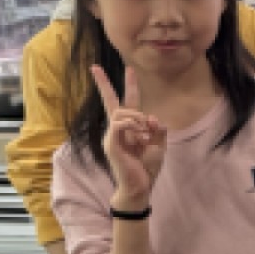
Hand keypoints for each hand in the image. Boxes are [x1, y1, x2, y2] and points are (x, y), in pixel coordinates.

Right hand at [92, 66, 166, 208]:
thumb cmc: (147, 167)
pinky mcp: (111, 143)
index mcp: (130, 127)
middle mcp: (118, 129)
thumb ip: (158, 129)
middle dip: (104, 83)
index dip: (129, 85)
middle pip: (111, 101)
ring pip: (120, 111)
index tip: (129, 68)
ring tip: (146, 133)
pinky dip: (132, 125)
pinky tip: (140, 136)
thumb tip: (152, 117)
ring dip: (137, 117)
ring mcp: (112, 136)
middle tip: (94, 67)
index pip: (126, 103)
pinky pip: (119, 123)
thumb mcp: (160, 145)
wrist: (140, 186)